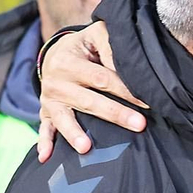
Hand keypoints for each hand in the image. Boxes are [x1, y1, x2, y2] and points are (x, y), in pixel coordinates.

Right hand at [36, 21, 146, 160]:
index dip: (126, 90)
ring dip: (74, 133)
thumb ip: (111, 45)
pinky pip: (45, 129)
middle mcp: (57, 81)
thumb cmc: (84, 46)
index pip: (102, 78)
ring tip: (86, 148)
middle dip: (116, 114)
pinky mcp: (45, 112)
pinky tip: (46, 157)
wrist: (55, 53)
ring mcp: (50, 99)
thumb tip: (127, 66)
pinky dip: (45, 142)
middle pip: (89, 100)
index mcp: (69, 61)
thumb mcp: (96, 35)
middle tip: (139, 125)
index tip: (147, 101)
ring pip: (64, 118)